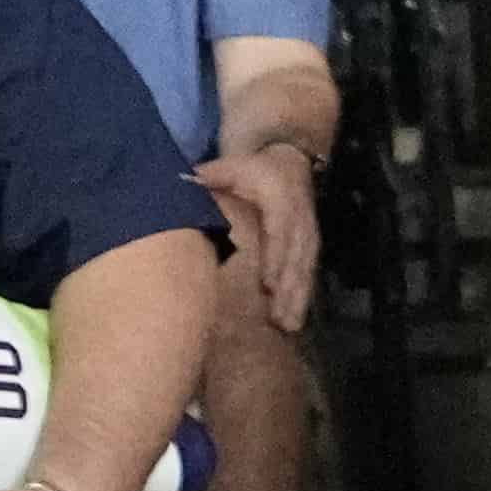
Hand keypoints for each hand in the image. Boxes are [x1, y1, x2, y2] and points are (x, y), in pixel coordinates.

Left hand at [197, 139, 320, 333]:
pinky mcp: (309, 248)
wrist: (291, 164)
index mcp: (281, 201)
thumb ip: (210, 177)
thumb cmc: (255, 169)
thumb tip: (181, 184)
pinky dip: (301, 300)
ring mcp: (307, 236)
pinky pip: (307, 275)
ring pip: (304, 270)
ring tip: (286, 327)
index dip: (276, 259)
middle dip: (287, 288)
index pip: (280, 232)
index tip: (267, 285)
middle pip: (296, 258)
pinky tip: (292, 324)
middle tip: (276, 317)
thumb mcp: (234, 167)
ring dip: (296, 299)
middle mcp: (299, 220)